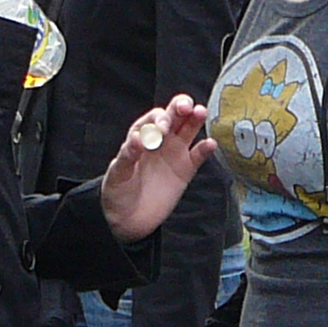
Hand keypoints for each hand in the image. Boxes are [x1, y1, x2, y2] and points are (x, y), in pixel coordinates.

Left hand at [100, 97, 216, 240]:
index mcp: (142, 136)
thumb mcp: (117, 173)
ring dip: (196, 119)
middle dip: (181, 107)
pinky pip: (198, 155)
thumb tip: (138, 139)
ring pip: (189, 130)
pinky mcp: (185, 170)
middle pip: (175, 116)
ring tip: (201, 113)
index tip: (162, 129)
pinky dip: (205, 149)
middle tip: (186, 107)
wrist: (128, 219)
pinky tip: (210, 144)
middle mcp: (160, 140)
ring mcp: (174, 154)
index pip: (154, 118)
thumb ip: (128, 155)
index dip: (160, 119)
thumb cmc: (118, 192)